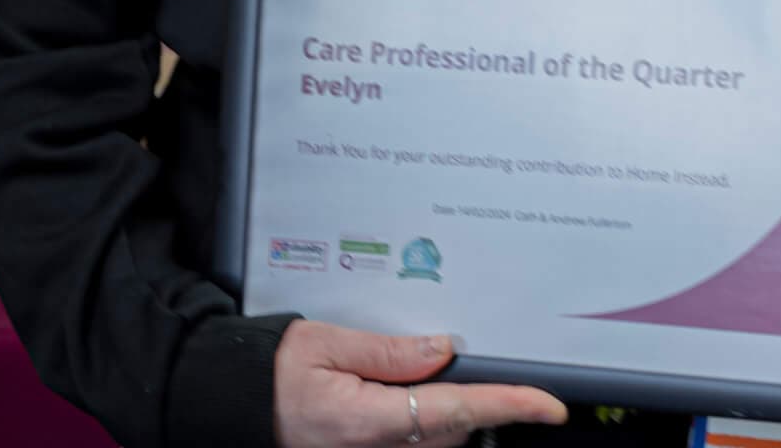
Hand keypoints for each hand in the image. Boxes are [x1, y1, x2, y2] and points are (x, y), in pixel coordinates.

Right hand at [273, 323, 566, 447]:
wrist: (231, 410)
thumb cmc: (270, 375)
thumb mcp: (323, 343)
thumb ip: (387, 350)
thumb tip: (443, 348)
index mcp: (366, 420)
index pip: (456, 412)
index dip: (509, 406)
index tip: (549, 406)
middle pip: (454, 431)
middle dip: (469, 398)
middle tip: (450, 359)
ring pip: (438, 444)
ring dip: (445, 415)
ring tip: (414, 380)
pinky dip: (424, 427)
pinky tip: (402, 402)